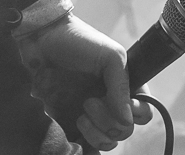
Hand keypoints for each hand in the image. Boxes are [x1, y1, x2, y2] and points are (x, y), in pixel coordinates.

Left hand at [18, 14, 152, 150]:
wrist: (40, 41)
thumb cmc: (79, 42)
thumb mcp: (110, 57)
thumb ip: (121, 88)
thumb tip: (126, 121)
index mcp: (126, 86)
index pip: (144, 112)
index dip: (134, 112)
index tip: (114, 99)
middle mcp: (111, 103)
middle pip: (124, 131)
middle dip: (108, 121)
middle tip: (89, 102)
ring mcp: (91, 116)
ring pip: (107, 142)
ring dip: (95, 133)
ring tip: (80, 114)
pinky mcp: (69, 125)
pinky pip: (85, 146)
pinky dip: (85, 145)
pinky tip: (75, 130)